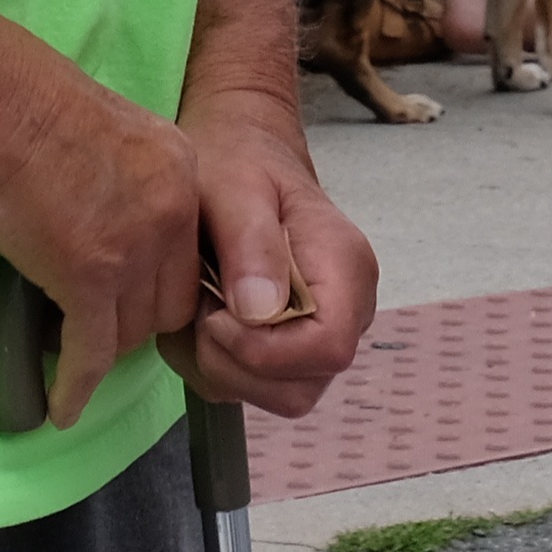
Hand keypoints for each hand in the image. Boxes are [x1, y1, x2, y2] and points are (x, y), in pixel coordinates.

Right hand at [0, 71, 205, 430]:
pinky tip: (62, 408)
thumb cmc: (31, 99)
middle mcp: (173, 212)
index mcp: (182, 171)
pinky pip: (91, 353)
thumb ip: (133, 179)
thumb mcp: (114, 130)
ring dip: (103, 345)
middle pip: (172, 302)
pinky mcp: (88, 277)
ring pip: (134, 333)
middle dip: (135, 322)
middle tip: (93, 326)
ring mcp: (136, 247)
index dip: (158, 285)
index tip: (129, 301)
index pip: (189, 256)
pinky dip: (76, 386)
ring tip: (66, 347)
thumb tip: (117, 217)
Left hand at [159, 89, 376, 417]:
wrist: (242, 154)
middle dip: (235, 364)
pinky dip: (215, 366)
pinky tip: (204, 315)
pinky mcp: (294, 350)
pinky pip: (254, 388)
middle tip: (203, 307)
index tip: (216, 312)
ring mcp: (322, 334)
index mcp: (345, 268)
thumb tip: (260, 312)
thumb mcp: (235, 187)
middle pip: (301, 389)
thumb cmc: (239, 163)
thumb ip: (250, 243)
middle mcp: (348, 310)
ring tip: (202, 306)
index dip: (264, 350)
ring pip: (277, 396)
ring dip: (222, 367)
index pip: (329, 347)